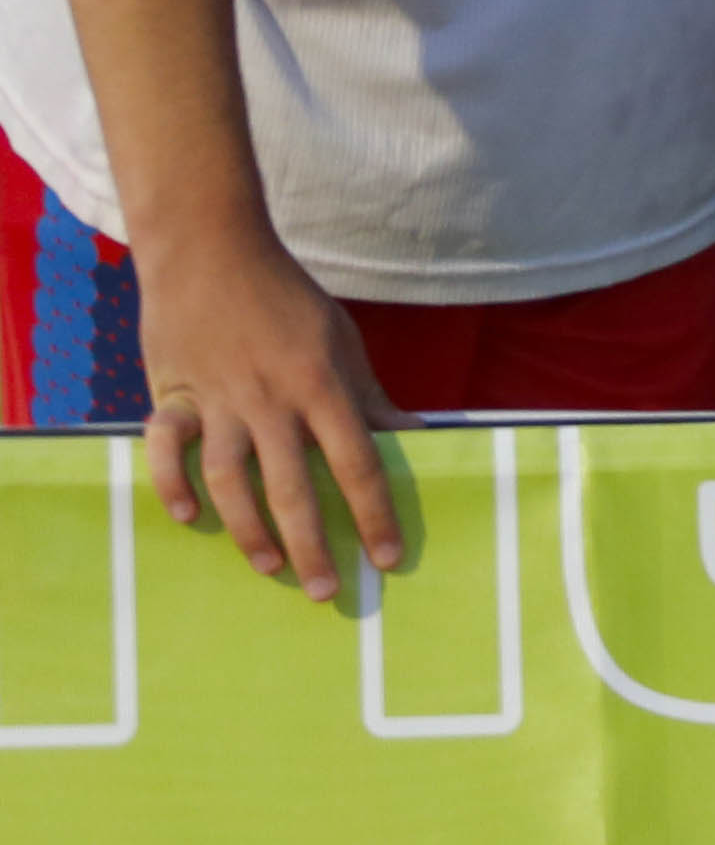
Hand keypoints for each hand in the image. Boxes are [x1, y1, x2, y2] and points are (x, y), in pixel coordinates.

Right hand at [134, 227, 403, 599]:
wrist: (212, 251)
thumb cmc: (288, 301)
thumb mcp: (342, 342)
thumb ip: (371, 398)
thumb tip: (417, 437)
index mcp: (323, 385)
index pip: (359, 463)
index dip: (375, 514)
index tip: (387, 558)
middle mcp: (273, 399)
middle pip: (294, 487)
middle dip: (312, 545)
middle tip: (324, 592)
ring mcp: (219, 399)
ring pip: (231, 480)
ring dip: (248, 530)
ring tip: (268, 568)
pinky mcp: (172, 394)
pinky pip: (167, 449)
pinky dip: (173, 485)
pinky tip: (188, 521)